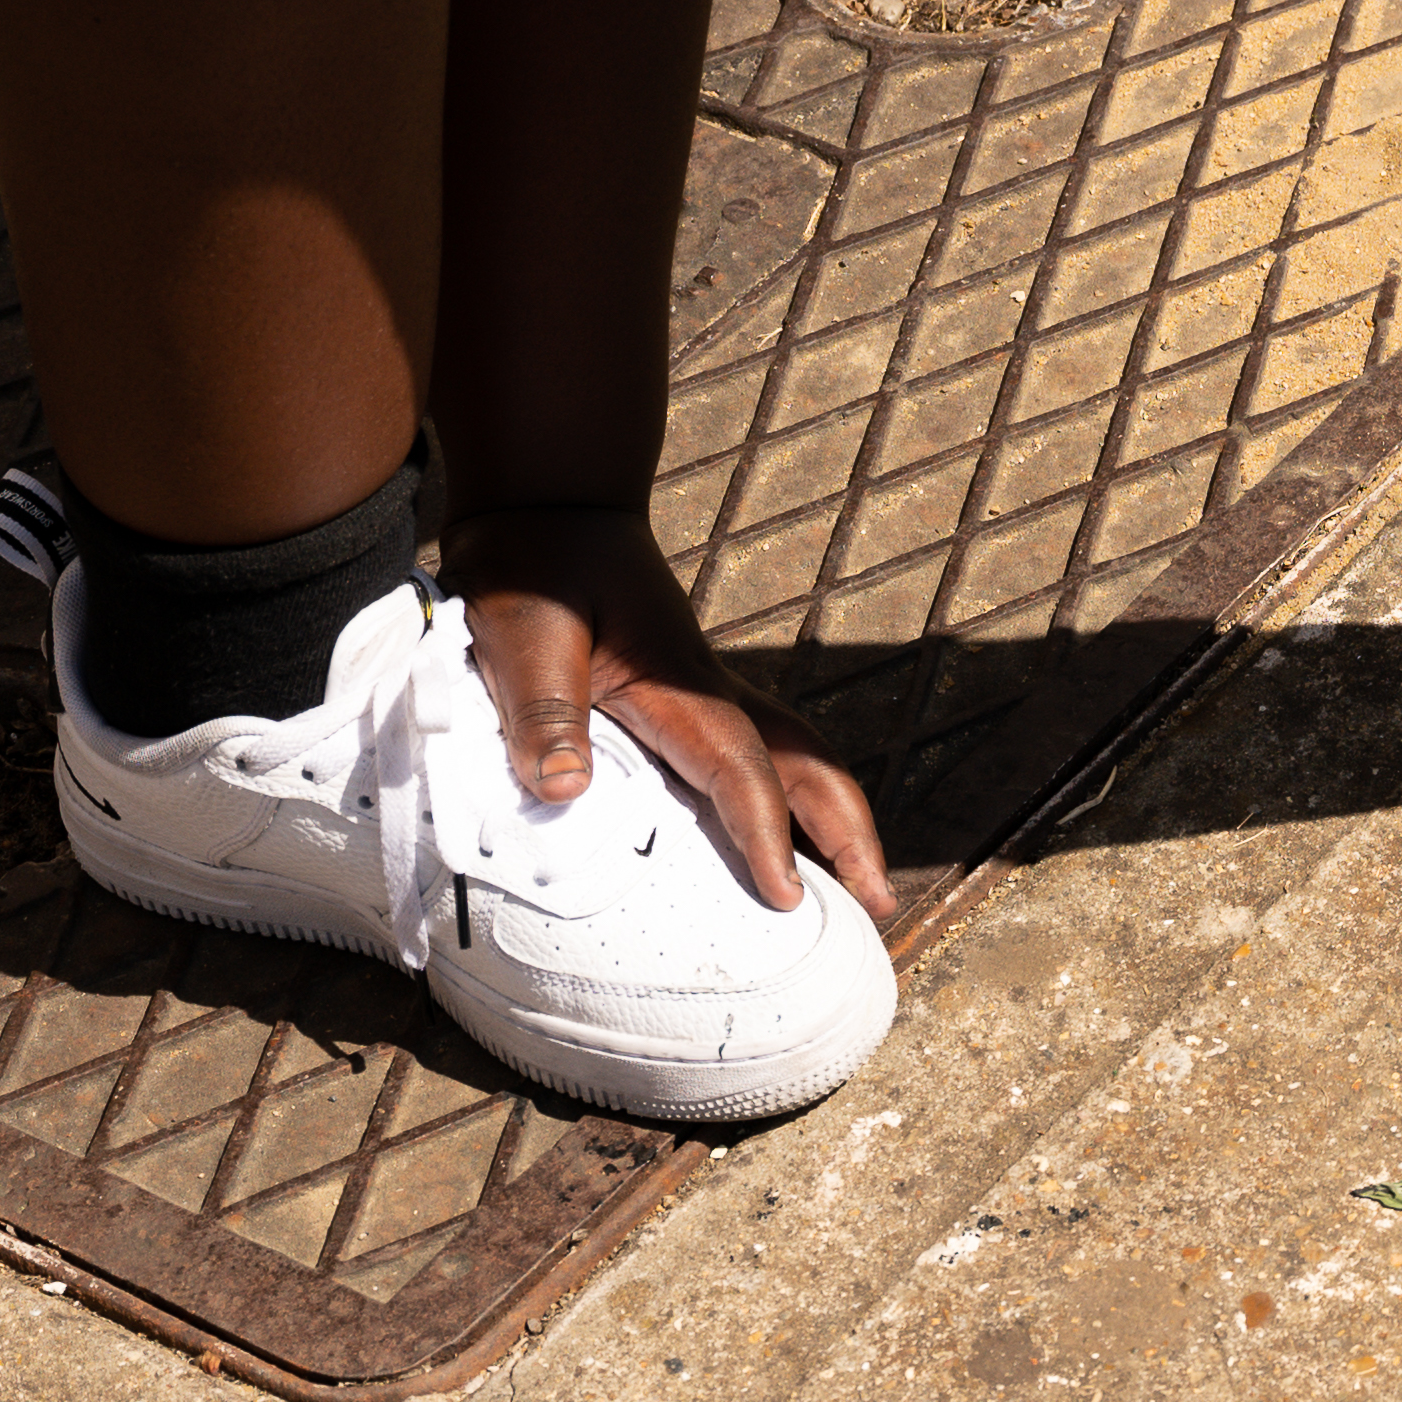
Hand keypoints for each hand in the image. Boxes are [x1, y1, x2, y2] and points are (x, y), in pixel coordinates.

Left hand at [440, 501, 896, 922]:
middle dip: (848, 830)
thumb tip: (564, 790)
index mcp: (674, 681)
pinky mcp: (685, 691)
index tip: (786, 897)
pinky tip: (786, 831)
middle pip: (805, 759)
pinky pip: (758, 752)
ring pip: (794, 754)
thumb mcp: (524, 631)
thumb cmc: (533, 563)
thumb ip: (543, 709)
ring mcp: (704, 687)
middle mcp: (708, 688)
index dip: (766, 833)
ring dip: (832, 816)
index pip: (737, 766)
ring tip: (857, 880)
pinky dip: (790, 797)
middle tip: (878, 901)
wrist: (549, 501)